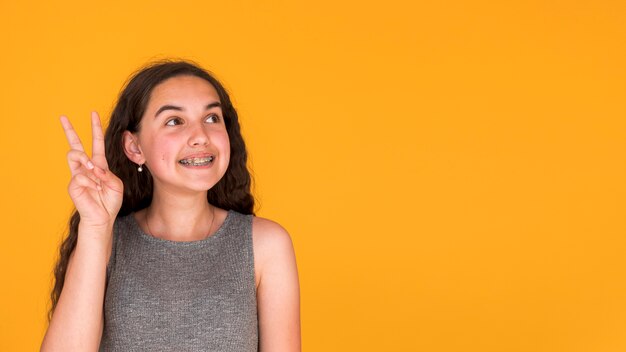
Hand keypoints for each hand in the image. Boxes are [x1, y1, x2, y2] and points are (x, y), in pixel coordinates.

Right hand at [61, 112, 122, 228]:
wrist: (103, 217)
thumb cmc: (110, 201)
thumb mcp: (116, 184)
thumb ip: (107, 173)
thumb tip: (93, 167)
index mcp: (99, 164)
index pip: (96, 143)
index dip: (95, 128)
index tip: (93, 114)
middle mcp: (86, 167)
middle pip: (75, 144)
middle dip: (69, 130)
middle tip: (62, 117)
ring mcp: (78, 174)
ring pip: (74, 154)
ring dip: (86, 160)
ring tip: (95, 172)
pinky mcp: (72, 183)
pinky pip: (81, 175)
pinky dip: (91, 182)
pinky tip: (95, 190)